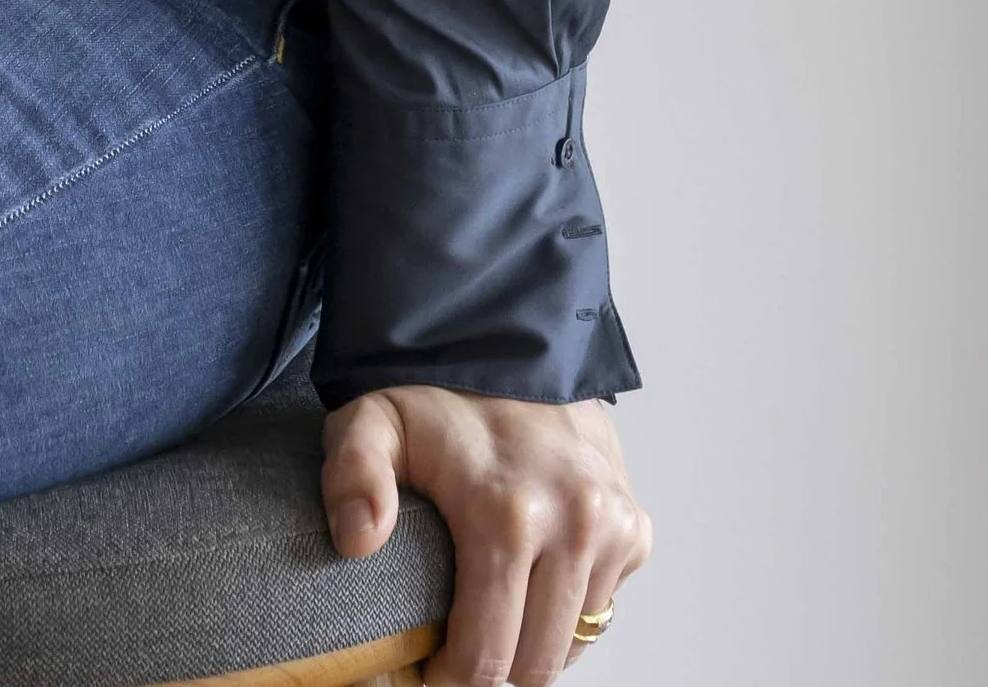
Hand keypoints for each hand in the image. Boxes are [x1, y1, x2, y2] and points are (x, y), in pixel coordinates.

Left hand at [322, 384, 650, 686]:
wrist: (506, 336)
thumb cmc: (433, 392)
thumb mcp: (372, 419)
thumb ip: (353, 475)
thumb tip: (360, 541)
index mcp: (507, 513)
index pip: (485, 656)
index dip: (445, 682)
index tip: (420, 672)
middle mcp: (574, 524)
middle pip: (533, 665)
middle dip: (488, 672)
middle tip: (449, 650)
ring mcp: (612, 527)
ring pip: (571, 644)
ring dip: (529, 645)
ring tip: (486, 616)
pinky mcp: (635, 528)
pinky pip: (601, 608)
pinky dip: (566, 614)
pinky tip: (528, 583)